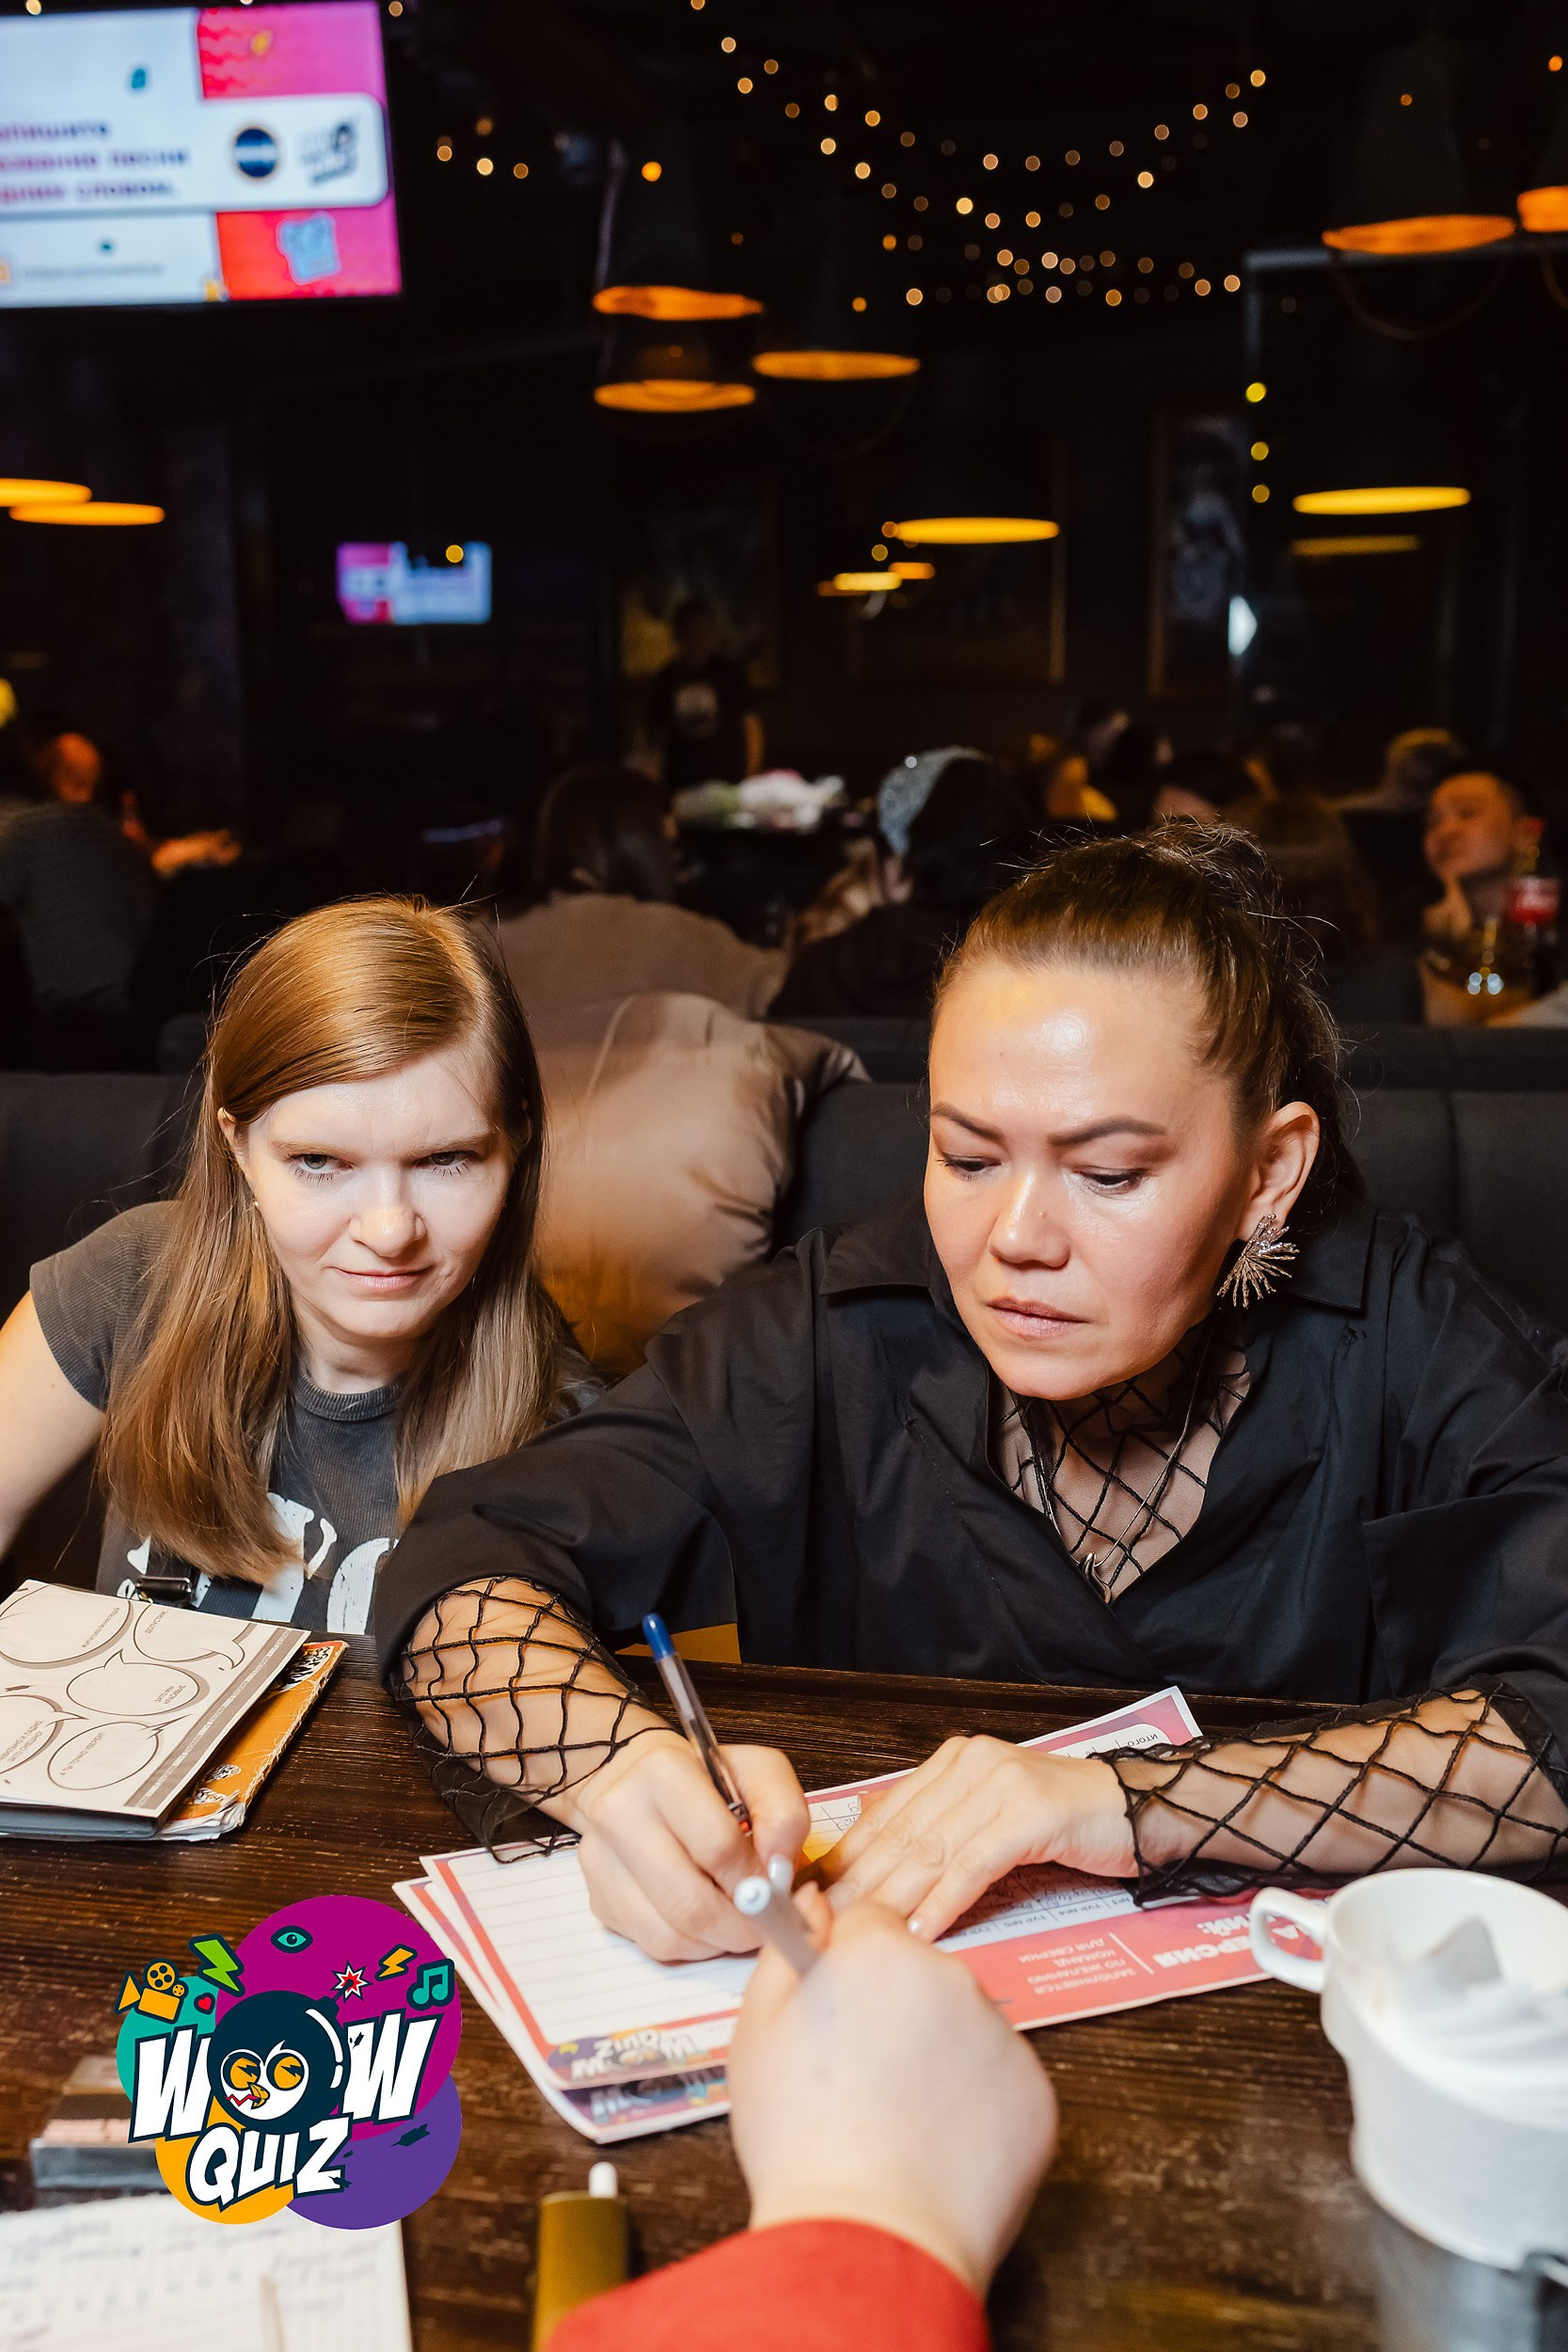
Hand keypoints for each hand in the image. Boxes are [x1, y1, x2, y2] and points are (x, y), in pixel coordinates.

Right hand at [559, 1733, 809, 1962]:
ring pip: (670, 1934)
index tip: (777, 1891)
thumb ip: (783, 1812)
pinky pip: (653, 1943)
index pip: (718, 1848)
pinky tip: (706, 1921)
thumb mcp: (757, 1771)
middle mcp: (620, 1814)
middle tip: (767, 1924)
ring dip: (717, 1940)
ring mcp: (601, 1860)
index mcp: (662, 1772)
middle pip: (691, 1903)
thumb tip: (780, 1871)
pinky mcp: (597, 1897)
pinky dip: (691, 1944)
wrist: (633, 1778)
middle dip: (740, 1926)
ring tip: (738, 1920)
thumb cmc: (703, 1779)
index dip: (757, 1881)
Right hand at [728, 1894, 1056, 2295]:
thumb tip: (812, 1904)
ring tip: (896, 2120)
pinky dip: (973, 2105)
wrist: (869, 2239)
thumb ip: (789, 1949)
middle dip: (895, 2008)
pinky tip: (935, 2145)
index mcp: (881, 1953)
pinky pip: (998, 2081)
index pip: (871, 1922)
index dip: (847, 1964)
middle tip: (860, 2075)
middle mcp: (952, 1977)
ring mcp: (1002, 2036)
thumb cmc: (802, 2141)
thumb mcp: (757, 2031)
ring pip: (962, 2026)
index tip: (837, 2006)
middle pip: (921, 1973)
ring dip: (937, 2054)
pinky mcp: (1035, 2093)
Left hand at [816, 1738, 1133, 1940]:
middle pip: (903, 1833)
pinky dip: (943, 1902)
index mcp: (956, 1761)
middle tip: (821, 1922)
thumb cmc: (1066, 1820)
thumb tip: (876, 1844)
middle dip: (858, 1881)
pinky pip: (974, 1866)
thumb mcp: (993, 1813)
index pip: (888, 1813)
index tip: (812, 1891)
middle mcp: (972, 1764)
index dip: (847, 1855)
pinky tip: (921, 1931)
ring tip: (859, 1934)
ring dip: (892, 1898)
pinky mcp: (1031, 1814)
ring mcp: (1001, 1785)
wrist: (1138, 1809)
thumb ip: (942, 1822)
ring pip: (932, 1850)